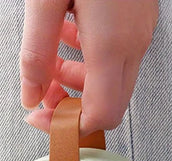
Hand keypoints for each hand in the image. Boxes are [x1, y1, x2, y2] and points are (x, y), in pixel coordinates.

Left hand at [19, 0, 158, 137]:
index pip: (99, 115)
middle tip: (44, 92)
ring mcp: (140, 33)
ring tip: (50, 62)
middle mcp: (132, 44)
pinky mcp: (139, 22)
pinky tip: (68, 37)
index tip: (41, 120)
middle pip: (107, 105)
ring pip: (112, 83)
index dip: (68, 127)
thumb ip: (36, 52)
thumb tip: (31, 96)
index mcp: (111, 44)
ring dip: (77, 83)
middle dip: (71, 108)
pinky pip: (117, 59)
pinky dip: (89, 62)